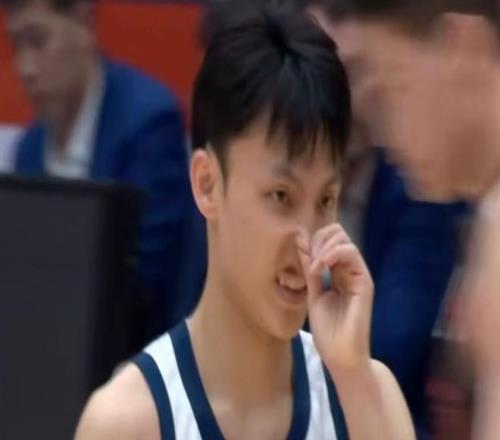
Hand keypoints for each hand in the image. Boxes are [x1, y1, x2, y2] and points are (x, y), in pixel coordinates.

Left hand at [296, 224, 373, 372]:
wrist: (340, 355)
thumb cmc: (328, 331)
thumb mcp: (313, 295)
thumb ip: (310, 271)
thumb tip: (302, 244)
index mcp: (337, 273)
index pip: (328, 240)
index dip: (314, 241)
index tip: (303, 256)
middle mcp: (349, 270)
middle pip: (338, 234)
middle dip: (319, 240)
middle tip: (310, 261)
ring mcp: (358, 274)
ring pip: (344, 240)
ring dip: (324, 247)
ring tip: (315, 267)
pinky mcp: (364, 281)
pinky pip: (351, 253)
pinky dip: (332, 254)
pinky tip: (321, 267)